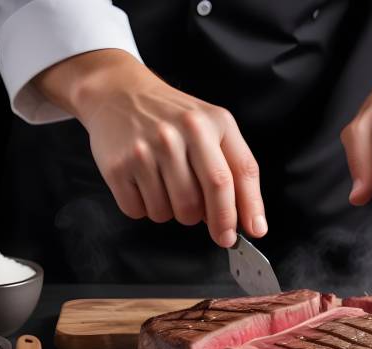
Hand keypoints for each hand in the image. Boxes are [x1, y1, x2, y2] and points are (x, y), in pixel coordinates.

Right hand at [33, 49, 265, 247]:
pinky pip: (141, 211)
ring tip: (170, 186)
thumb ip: (235, 168)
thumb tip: (251, 222)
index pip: (236, 174)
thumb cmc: (173, 118)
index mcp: (211, 123)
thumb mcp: (213, 127)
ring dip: (176, 213)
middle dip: (217, 224)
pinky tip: (146, 185)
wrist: (118, 93)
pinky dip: (147, 208)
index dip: (248, 209)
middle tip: (219, 231)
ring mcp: (145, 150)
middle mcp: (178, 134)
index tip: (253, 232)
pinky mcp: (118, 167)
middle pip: (204, 200)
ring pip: (173, 212)